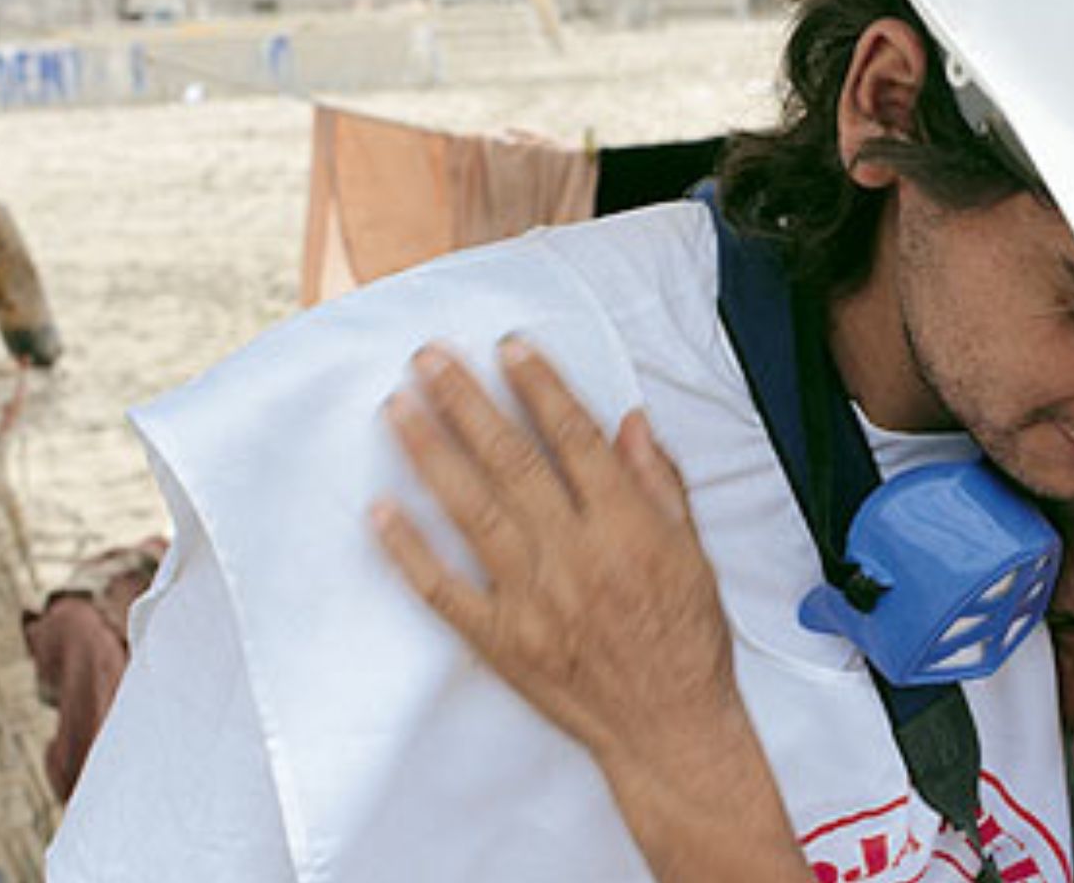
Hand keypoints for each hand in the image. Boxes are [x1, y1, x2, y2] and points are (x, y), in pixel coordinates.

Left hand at [373, 340, 814, 882]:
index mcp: (627, 528)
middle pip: (512, 462)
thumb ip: (660, 484)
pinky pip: (444, 590)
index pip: (575, 439)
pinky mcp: (501, 640)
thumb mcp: (693, 552)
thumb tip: (630, 422)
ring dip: (430, 454)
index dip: (541, 387)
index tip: (509, 346)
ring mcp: (532, 599)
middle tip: (429, 357)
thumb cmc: (687, 639)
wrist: (668, 728)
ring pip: (472, 511)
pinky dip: (409, 551)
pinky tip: (380, 510)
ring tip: (398, 406)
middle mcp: (575, 555)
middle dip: (467, 402)